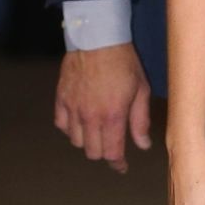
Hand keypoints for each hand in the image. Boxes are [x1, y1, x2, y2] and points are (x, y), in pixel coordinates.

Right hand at [54, 43, 151, 173]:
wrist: (97, 38)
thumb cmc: (124, 62)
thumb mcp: (141, 90)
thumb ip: (140, 120)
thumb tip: (143, 145)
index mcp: (112, 117)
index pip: (111, 153)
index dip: (117, 164)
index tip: (121, 166)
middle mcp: (90, 117)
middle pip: (92, 152)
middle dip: (104, 153)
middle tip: (112, 147)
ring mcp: (72, 108)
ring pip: (76, 141)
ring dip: (87, 141)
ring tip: (97, 132)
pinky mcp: (61, 98)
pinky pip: (61, 124)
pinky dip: (70, 128)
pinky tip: (80, 121)